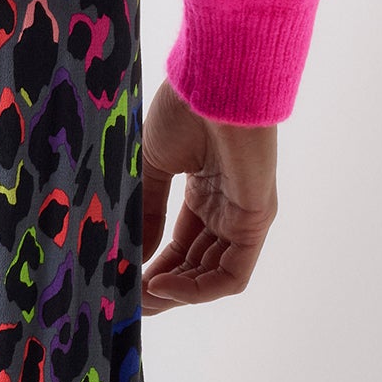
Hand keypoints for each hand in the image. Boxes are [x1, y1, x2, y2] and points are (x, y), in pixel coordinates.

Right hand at [139, 76, 276, 310]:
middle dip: (164, 286)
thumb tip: (135, 254)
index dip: (155, 266)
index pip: (182, 244)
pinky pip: (232, 274)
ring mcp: (243, 216)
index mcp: (204, 191)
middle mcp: (226, 208)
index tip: (125, 281)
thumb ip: (147, 210)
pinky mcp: (256, 221)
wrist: (213, 82)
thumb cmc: (185, 110)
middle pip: (197, 265)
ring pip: (213, 275)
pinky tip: (162, 285)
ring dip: (177, 293)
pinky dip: (198, 289)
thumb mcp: (154, 164)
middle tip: (129, 300)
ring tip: (140, 297)